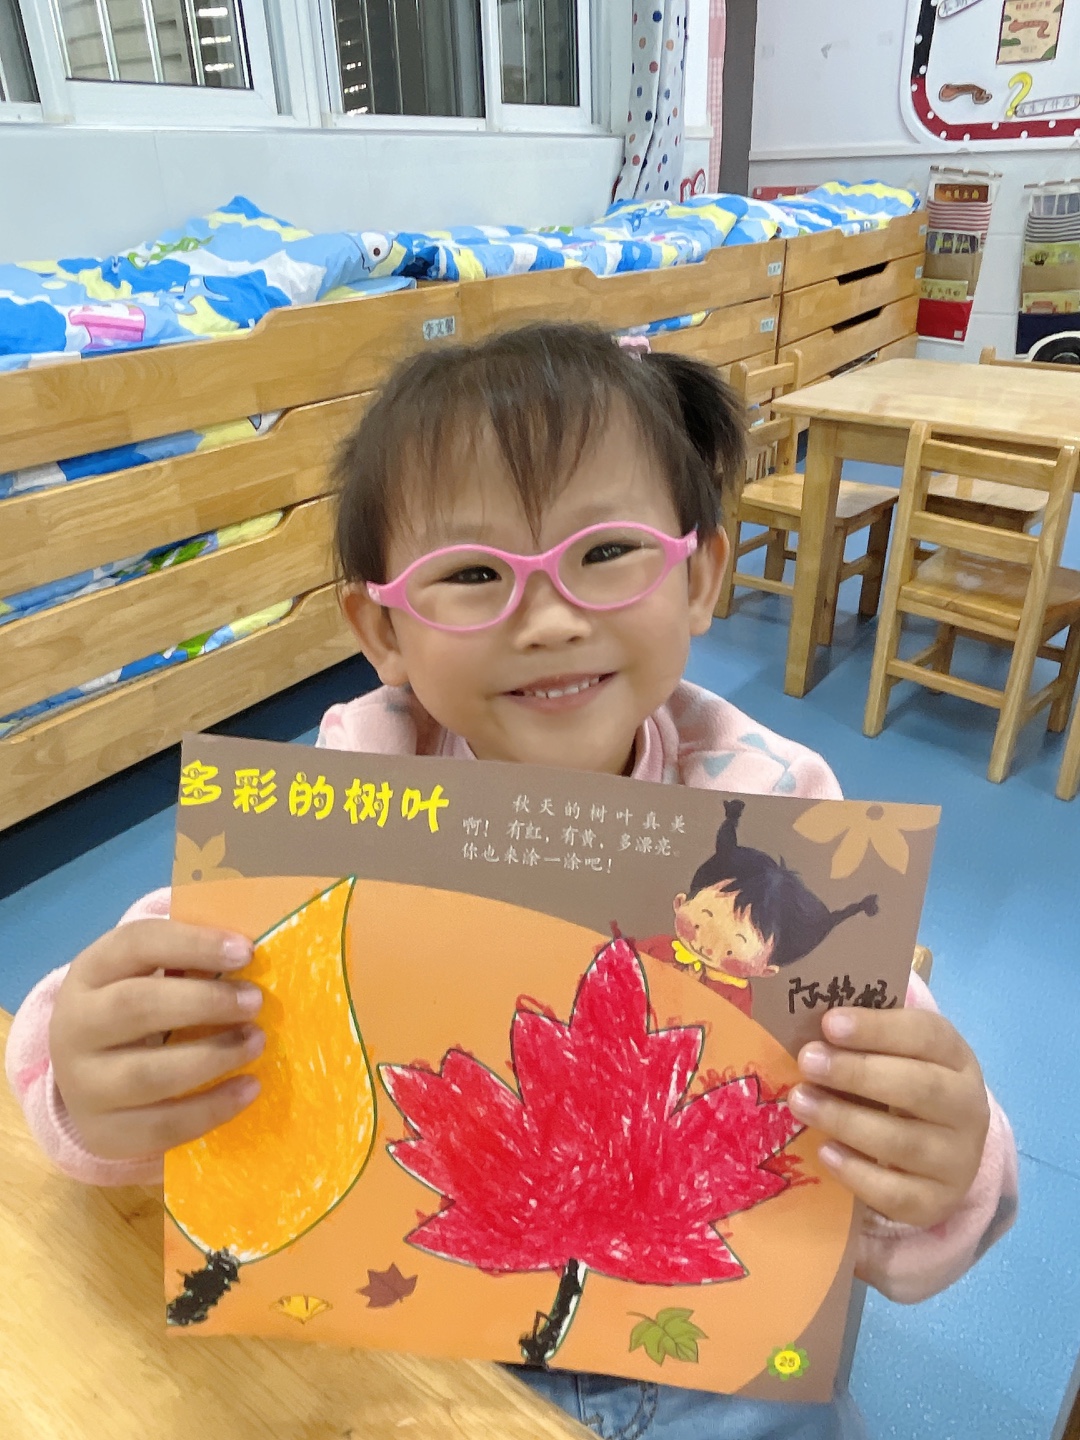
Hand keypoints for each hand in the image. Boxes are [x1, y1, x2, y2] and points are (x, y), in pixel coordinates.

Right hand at [50, 920, 265, 1160]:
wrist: (88, 1078)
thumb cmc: (139, 1009)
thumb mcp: (147, 973)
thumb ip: (190, 959)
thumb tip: (251, 951)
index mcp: (91, 971)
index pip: (135, 944)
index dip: (193, 944)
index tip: (245, 952)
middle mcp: (75, 1025)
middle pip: (134, 1006)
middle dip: (204, 1002)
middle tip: (255, 1001)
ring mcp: (82, 1084)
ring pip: (146, 1074)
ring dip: (212, 1057)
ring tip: (256, 1042)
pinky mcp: (103, 1132)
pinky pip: (161, 1126)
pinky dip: (212, 1108)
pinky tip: (250, 1087)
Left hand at [788, 1007, 990, 1229]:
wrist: (939, 1147)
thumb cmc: (900, 1081)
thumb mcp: (894, 1052)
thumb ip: (863, 1035)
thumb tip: (808, 1016)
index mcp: (956, 1057)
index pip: (925, 1035)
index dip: (877, 1028)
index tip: (829, 1023)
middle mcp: (967, 1108)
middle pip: (919, 1088)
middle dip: (857, 1073)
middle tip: (807, 1061)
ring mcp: (957, 1159)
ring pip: (903, 1142)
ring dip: (845, 1120)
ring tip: (800, 1102)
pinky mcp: (937, 1202)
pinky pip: (896, 1193)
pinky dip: (857, 1173)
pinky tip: (826, 1152)